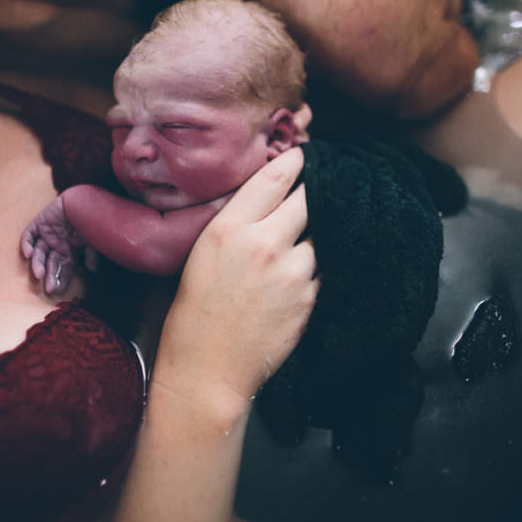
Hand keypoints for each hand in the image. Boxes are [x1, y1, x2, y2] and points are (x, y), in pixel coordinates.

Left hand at [20, 194, 92, 294]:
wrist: (84, 197)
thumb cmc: (91, 220)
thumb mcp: (94, 240)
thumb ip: (92, 255)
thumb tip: (92, 271)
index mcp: (69, 251)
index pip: (63, 269)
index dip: (61, 279)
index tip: (58, 290)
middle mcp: (56, 245)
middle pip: (50, 263)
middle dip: (50, 275)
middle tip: (49, 288)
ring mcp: (46, 235)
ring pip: (38, 252)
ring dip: (37, 263)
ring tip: (38, 274)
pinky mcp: (39, 223)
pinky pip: (29, 235)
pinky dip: (26, 244)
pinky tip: (28, 254)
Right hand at [152, 148, 318, 418]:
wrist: (208, 368)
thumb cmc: (197, 310)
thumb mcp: (204, 252)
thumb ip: (238, 221)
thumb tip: (273, 196)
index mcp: (229, 228)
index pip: (275, 177)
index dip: (296, 160)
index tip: (306, 154)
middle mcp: (264, 243)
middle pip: (310, 197)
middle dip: (318, 188)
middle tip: (323, 182)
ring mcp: (292, 270)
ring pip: (323, 232)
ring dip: (321, 229)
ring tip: (309, 234)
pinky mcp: (310, 296)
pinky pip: (324, 266)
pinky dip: (319, 263)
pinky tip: (304, 270)